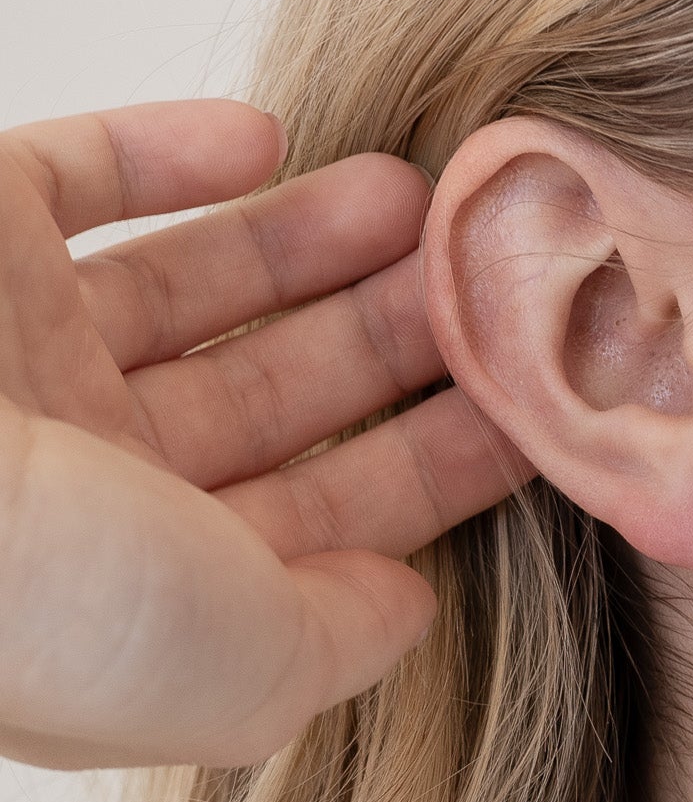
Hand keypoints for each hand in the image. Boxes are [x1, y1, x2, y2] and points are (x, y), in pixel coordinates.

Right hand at [0, 98, 531, 770]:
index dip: (435, 466)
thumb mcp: (247, 666)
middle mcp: (79, 485)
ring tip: (421, 198)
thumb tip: (407, 606)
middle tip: (491, 280)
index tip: (533, 401)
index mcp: (144, 598)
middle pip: (274, 400)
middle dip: (391, 342)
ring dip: (308, 243)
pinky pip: (73, 180)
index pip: (323, 526)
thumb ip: (338, 638)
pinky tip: (263, 135)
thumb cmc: (45, 590)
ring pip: (188, 288)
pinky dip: (167, 154)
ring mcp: (10, 358)